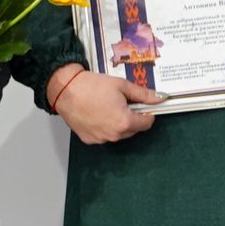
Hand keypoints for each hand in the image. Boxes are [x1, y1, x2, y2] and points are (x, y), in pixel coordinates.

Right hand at [49, 62, 163, 143]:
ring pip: (118, 133)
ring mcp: (101, 139)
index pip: (147, 124)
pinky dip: (104, 127)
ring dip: (118, 123)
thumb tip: (159, 97)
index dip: (147, 114)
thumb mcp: (121, 86)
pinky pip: (104, 135)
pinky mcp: (90, 139)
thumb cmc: (91, 87)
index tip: (143, 107)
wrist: (66, 90)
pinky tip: (97, 113)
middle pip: (133, 129)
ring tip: (107, 106)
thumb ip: (143, 94)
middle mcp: (114, 135)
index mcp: (125, 122)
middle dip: (132, 117)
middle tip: (122, 102)